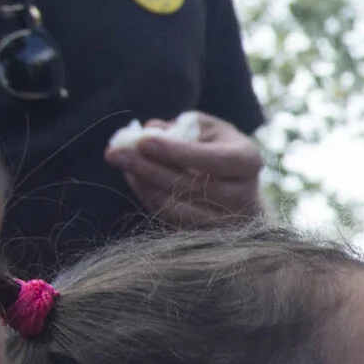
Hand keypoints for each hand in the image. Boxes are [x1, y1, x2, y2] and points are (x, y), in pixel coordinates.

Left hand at [106, 114, 263, 226]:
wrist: (239, 190)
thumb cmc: (219, 150)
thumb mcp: (210, 130)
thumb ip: (184, 125)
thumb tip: (151, 129)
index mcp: (248, 162)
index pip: (213, 160)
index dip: (176, 152)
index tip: (142, 141)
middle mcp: (243, 197)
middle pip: (190, 186)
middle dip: (148, 167)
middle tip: (114, 152)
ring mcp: (227, 223)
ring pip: (176, 208)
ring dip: (143, 184)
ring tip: (122, 162)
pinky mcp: (206, 238)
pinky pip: (169, 221)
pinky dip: (147, 198)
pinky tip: (134, 178)